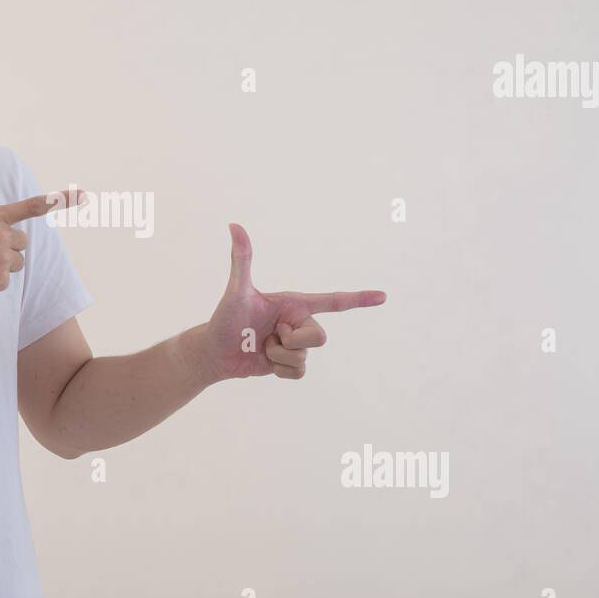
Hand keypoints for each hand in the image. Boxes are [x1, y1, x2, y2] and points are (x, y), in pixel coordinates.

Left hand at [194, 223, 386, 381]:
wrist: (215, 352)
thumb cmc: (225, 318)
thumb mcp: (237, 290)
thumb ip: (242, 259)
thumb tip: (234, 225)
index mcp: (294, 303)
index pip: (332, 301)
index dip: (358, 299)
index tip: (383, 296)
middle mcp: (299, 322)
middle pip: (320, 337)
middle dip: (293, 340)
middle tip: (268, 335)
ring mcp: (296, 344)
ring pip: (305, 357)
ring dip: (279, 355)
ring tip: (261, 346)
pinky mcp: (289, 364)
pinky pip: (299, 372)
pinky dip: (280, 370)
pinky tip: (265, 362)